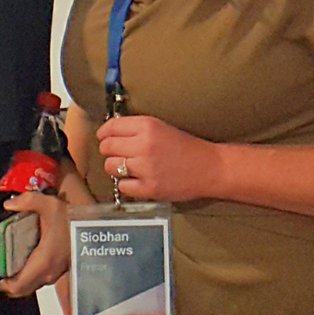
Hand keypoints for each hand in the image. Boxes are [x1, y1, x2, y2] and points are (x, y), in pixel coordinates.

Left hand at [0, 190, 70, 297]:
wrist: (93, 226)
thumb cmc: (72, 218)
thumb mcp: (49, 204)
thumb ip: (27, 201)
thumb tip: (8, 204)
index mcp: (42, 263)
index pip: (15, 286)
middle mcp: (46, 274)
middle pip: (18, 289)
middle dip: (2, 279)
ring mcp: (52, 274)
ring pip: (26, 285)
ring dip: (12, 277)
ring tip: (0, 258)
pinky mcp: (55, 270)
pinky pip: (34, 278)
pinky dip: (22, 273)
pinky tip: (16, 255)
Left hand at [97, 114, 215, 202]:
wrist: (209, 167)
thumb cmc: (186, 146)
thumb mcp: (160, 127)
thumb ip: (136, 128)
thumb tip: (110, 132)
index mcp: (147, 126)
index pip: (111, 127)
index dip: (104, 133)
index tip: (104, 136)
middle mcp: (144, 145)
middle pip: (107, 147)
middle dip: (108, 150)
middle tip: (116, 153)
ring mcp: (145, 168)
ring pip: (111, 166)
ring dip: (115, 167)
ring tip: (127, 167)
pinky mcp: (149, 188)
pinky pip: (122, 186)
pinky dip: (126, 184)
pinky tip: (135, 180)